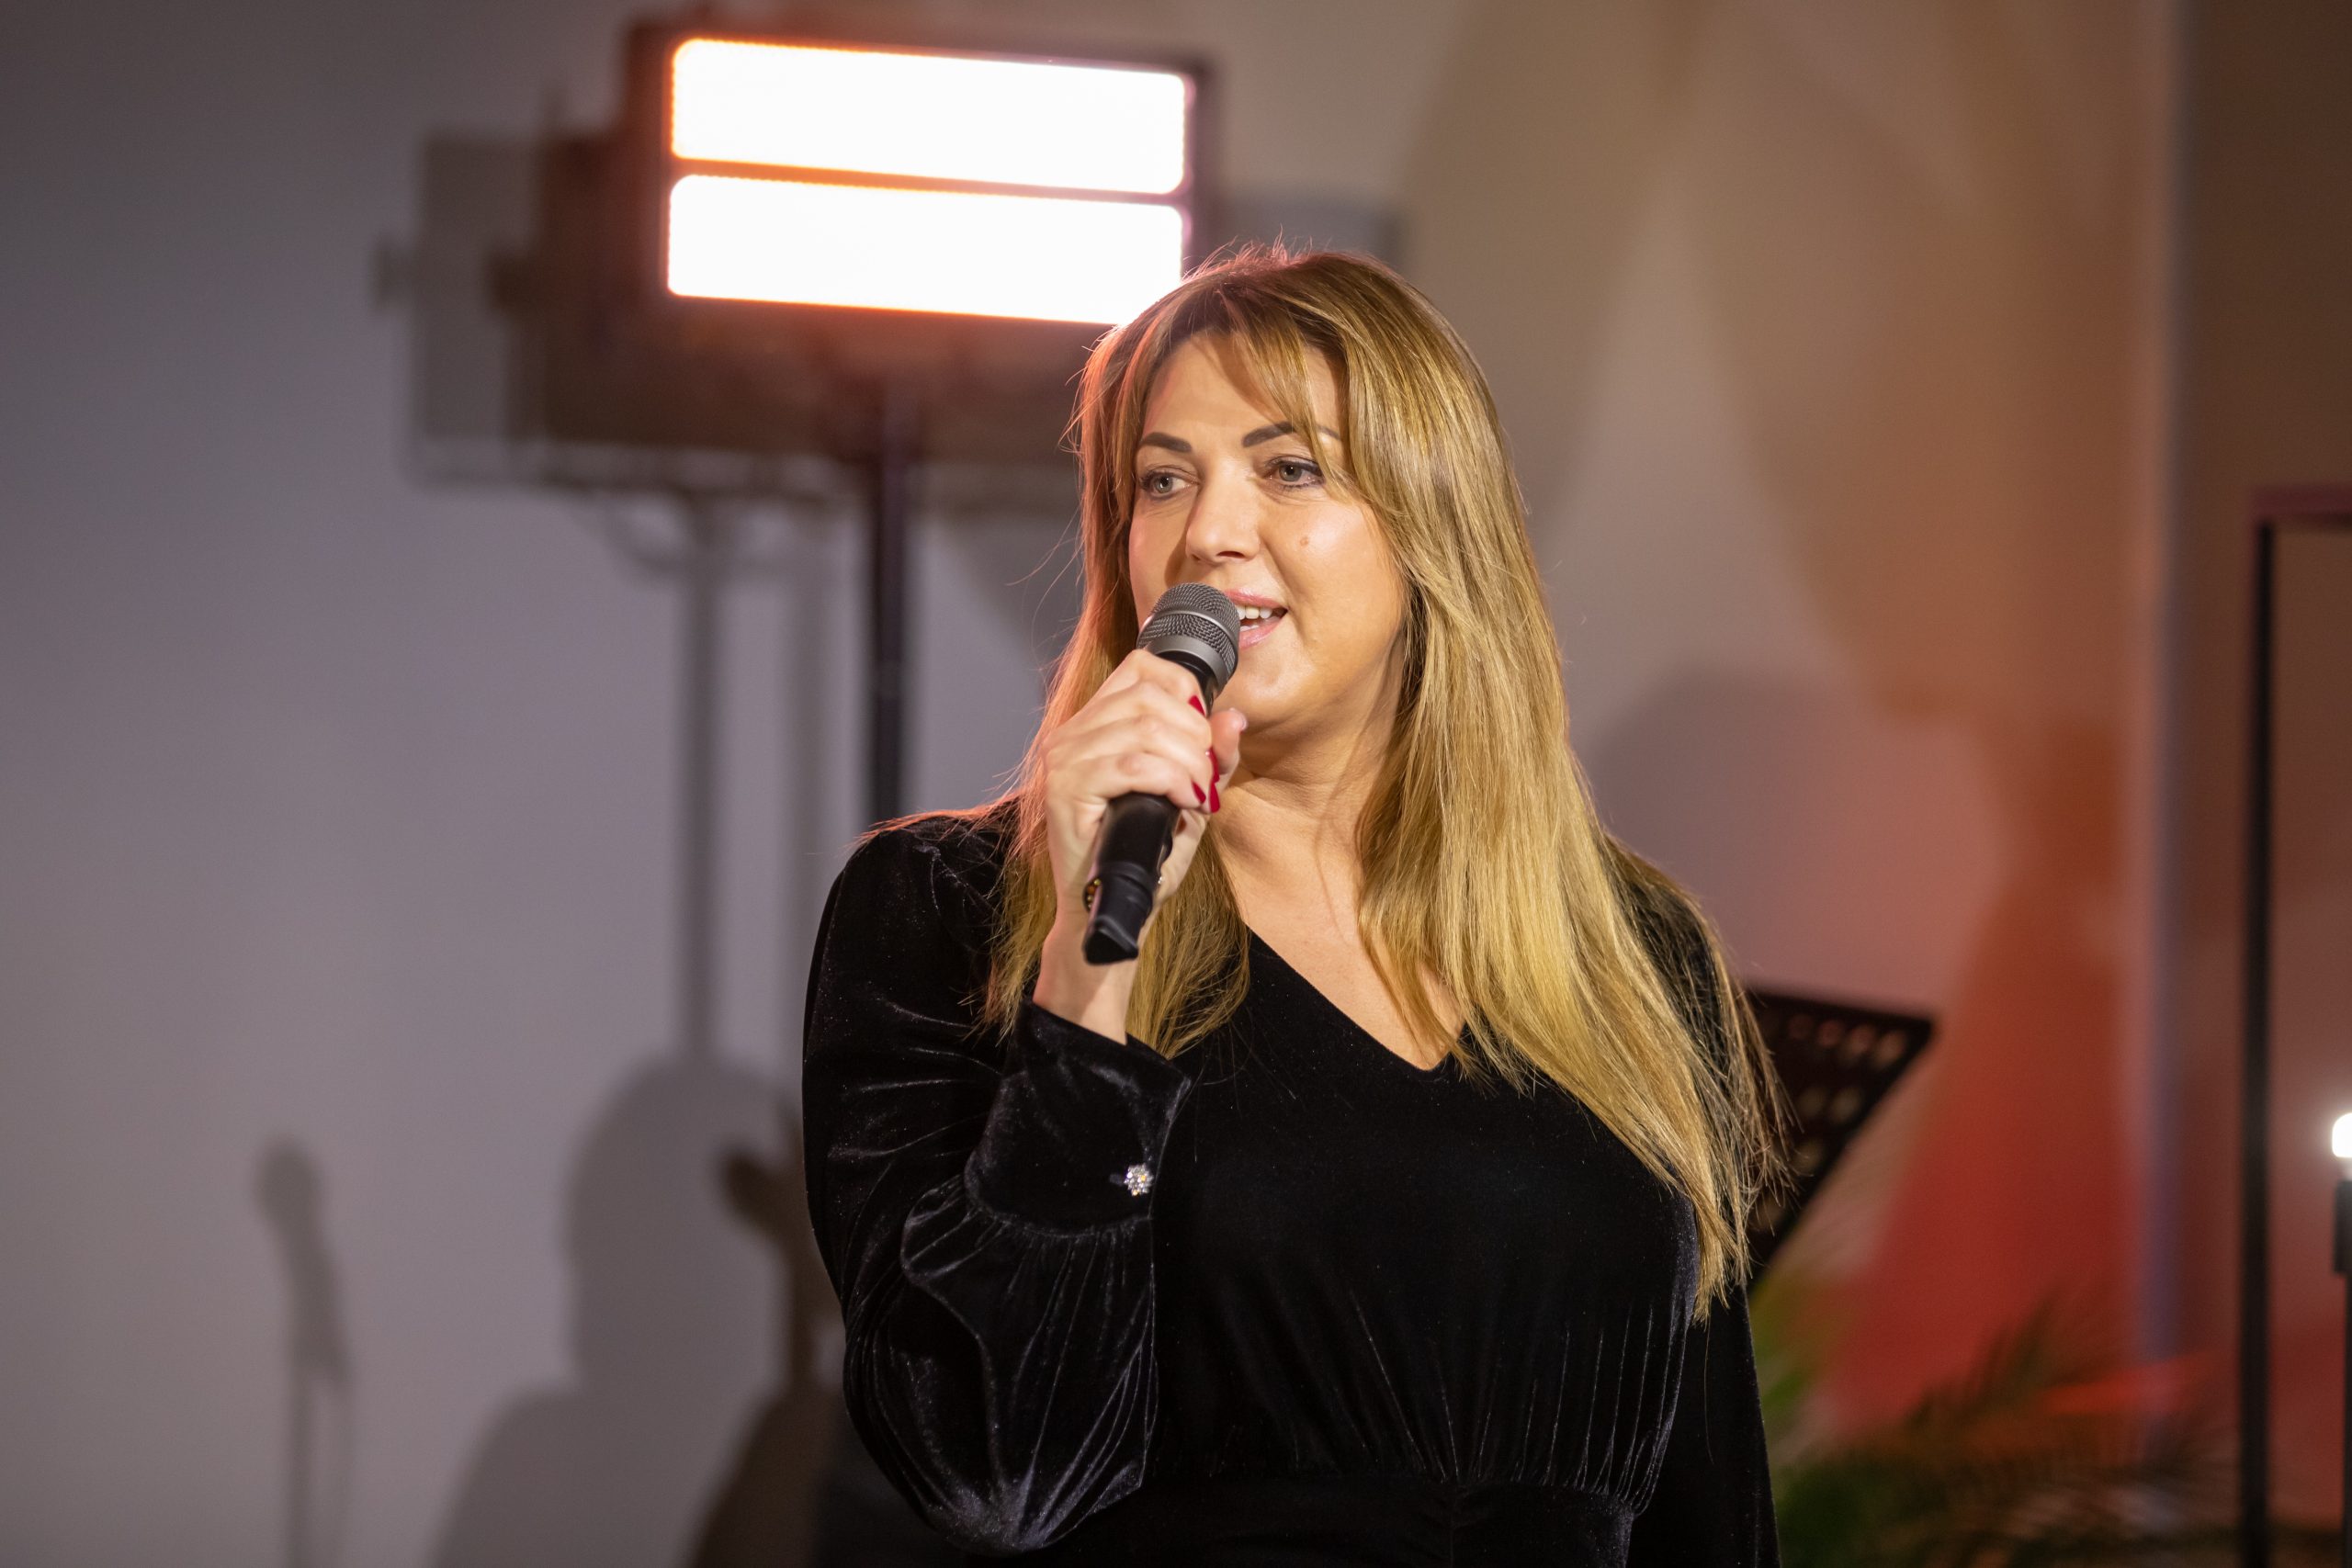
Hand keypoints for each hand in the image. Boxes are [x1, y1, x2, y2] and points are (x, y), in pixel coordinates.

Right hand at [1030, 649, 1245, 1035]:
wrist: (1110, 911)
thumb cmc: (1145, 856)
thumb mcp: (1190, 797)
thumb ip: (1213, 758)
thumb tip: (1235, 717)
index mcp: (1095, 724)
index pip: (1142, 667)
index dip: (1186, 691)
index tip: (1205, 735)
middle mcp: (1072, 733)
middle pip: (1149, 695)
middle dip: (1196, 735)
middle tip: (1207, 777)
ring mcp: (1064, 760)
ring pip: (1144, 728)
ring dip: (1188, 762)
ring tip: (1197, 795)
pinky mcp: (1066, 792)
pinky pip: (1132, 765)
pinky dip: (1171, 781)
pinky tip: (1183, 803)